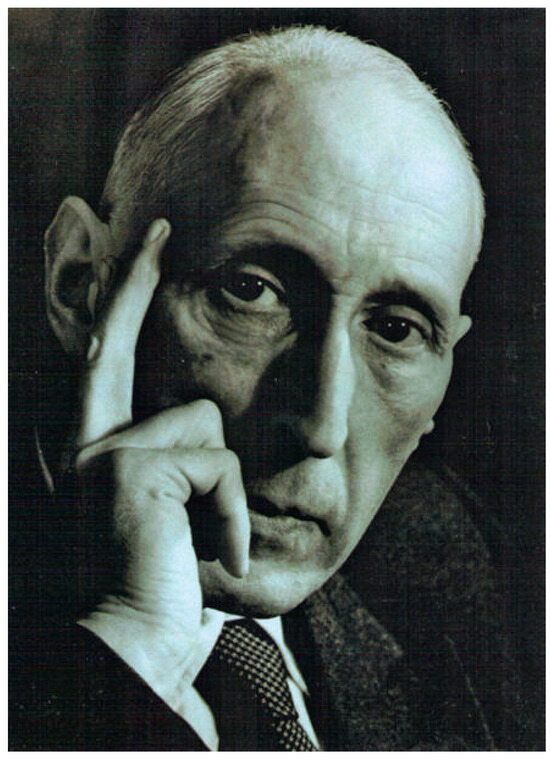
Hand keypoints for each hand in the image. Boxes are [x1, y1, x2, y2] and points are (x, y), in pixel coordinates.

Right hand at [69, 219, 249, 633]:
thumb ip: (181, 464)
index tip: (139, 250)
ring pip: (204, 420)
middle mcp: (88, 445)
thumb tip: (204, 419)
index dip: (120, 303)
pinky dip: (232, 515)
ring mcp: (104, 454)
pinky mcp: (131, 469)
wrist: (138, 656)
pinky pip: (220, 465)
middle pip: (118, 339)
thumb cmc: (165, 592)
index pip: (107, 360)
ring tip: (201, 538)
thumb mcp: (174, 516)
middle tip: (158, 225)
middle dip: (135, 277)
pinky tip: (210, 555)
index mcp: (99, 453)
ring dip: (224, 485)